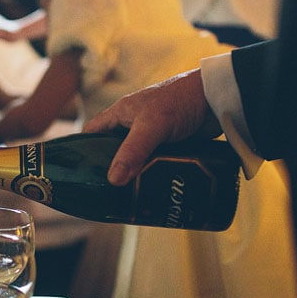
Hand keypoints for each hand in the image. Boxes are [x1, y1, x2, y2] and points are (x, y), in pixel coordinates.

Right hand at [82, 68, 218, 185]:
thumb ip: (133, 151)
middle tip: (104, 194)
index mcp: (120, 114)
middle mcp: (133, 125)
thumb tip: (113, 180)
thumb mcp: (152, 125)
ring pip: (134, 160)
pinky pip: (154, 164)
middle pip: (112, 151)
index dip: (82, 150)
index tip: (79, 173)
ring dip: (133, 176)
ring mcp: (152, 137)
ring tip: (126, 199)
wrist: (217, 97)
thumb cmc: (180, 100)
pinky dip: (152, 176)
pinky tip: (150, 191)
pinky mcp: (169, 147)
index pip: (92, 133)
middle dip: (109, 170)